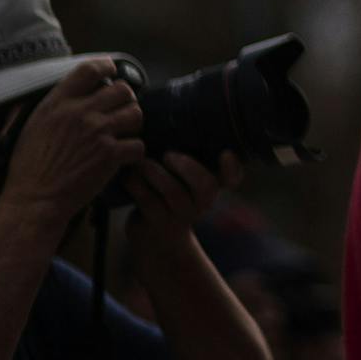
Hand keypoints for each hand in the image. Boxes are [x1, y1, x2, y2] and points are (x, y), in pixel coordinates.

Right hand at [0, 59, 145, 225]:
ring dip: (132, 124)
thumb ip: (57, 105)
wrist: (34, 199)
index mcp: (58, 103)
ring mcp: (98, 132)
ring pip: (136, 113)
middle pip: (123, 90)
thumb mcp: (34, 125)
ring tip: (123, 134)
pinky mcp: (111, 154)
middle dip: (125, 100)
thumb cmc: (30, 166)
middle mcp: (80, 112)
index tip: (112, 71)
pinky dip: (134, 152)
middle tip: (119, 112)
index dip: (106, 66)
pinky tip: (123, 157)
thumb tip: (77, 89)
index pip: (89, 69)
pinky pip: (138, 144)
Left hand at [125, 150, 240, 257]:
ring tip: (140, 162)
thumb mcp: (182, 179)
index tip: (225, 153)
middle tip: (169, 155)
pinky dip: (135, 184)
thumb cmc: (168, 195)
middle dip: (189, 167)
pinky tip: (127, 176)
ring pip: (173, 192)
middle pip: (206, 186)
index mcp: (211, 185)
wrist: (155, 239)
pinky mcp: (157, 224)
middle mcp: (201, 202)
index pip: (233, 178)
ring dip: (155, 172)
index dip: (233, 167)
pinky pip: (147, 201)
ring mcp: (180, 215)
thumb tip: (172, 120)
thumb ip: (184, 157)